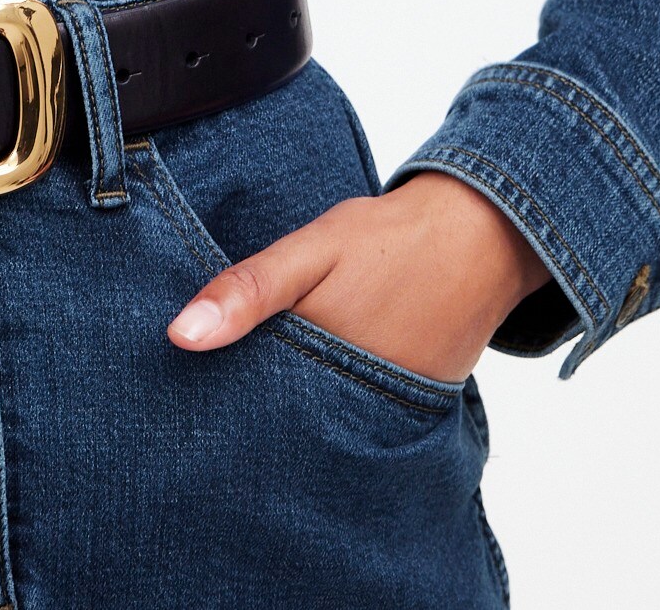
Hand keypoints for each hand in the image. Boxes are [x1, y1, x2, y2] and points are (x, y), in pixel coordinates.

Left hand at [166, 172, 550, 383]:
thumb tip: (179, 336)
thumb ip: (248, 290)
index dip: (221, 393)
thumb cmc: (387, 239)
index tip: (188, 389)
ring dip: (300, 405)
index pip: (254, 403)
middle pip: (289, 420)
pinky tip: (322, 377)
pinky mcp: (417, 408)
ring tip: (271, 384)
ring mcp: (393, 410)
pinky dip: (341, 400)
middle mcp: (361, 403)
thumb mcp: (308, 252)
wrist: (479, 237)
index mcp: (324, 362)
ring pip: (326, 421)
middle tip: (223, 390)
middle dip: (259, 404)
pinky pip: (365, 417)